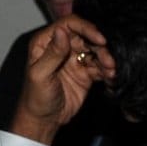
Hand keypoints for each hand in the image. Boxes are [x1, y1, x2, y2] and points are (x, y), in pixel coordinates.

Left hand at [9, 15, 115, 143]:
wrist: (44, 121)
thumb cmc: (35, 98)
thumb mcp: (40, 75)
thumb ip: (52, 54)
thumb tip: (62, 30)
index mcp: (45, 43)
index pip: (69, 24)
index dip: (86, 28)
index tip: (99, 39)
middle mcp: (61, 47)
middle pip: (86, 35)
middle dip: (100, 45)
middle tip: (108, 59)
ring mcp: (74, 59)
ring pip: (96, 50)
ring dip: (106, 58)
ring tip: (111, 69)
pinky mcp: (85, 72)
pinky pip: (100, 65)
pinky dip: (108, 69)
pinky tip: (111, 76)